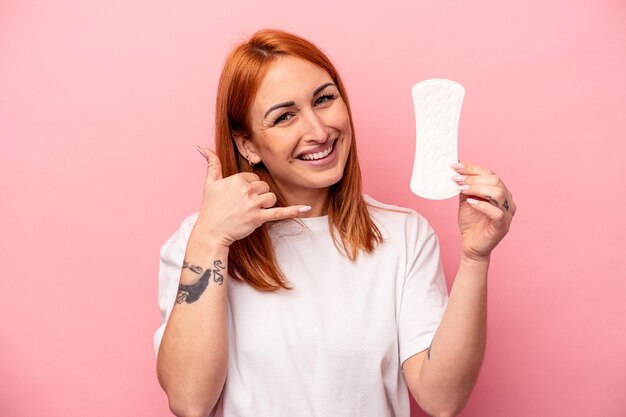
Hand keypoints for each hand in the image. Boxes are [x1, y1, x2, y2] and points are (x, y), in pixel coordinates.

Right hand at [190, 147, 310, 247]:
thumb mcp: (209, 183)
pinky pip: (280, 212)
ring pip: (271, 198)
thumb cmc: (210, 208)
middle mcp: (246, 189)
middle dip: (257, 196)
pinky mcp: (258, 218)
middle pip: (264, 187)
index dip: (249, 188)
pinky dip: (294, 211)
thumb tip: (203, 147)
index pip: (254, 178)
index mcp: (237, 179)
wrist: (210, 232)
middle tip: (243, 206)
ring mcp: (253, 204)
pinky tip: (306, 208)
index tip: (239, 197)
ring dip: (265, 205)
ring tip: (250, 212)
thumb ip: (212, 163)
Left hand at [451, 162, 515, 260]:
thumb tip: (456, 168)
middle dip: (473, 177)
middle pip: (495, 181)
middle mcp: (507, 200)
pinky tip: (470, 202)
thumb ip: (464, 186)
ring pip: (498, 193)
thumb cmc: (471, 222)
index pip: (490, 174)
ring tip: (461, 189)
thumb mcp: (465, 200)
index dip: (472, 168)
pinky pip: (497, 213)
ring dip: (477, 188)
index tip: (455, 166)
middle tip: (456, 178)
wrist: (471, 245)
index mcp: (500, 191)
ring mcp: (507, 214)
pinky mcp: (503, 226)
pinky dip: (483, 205)